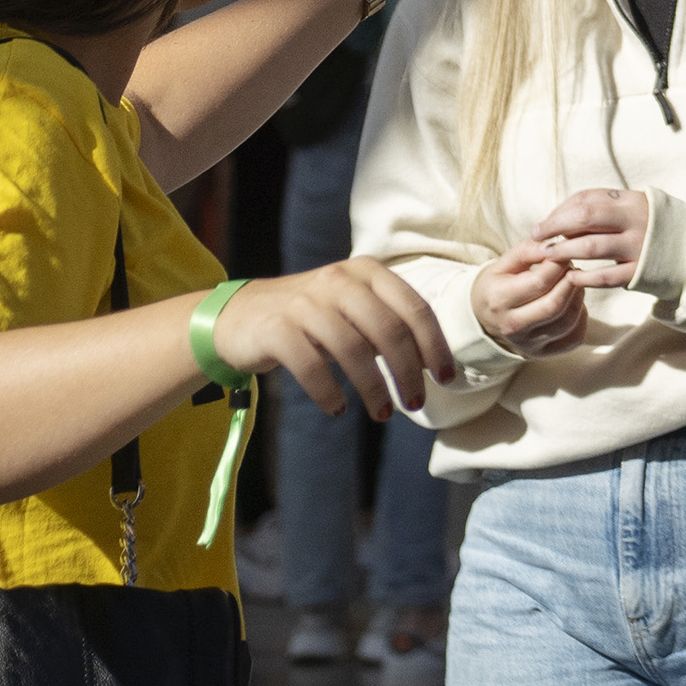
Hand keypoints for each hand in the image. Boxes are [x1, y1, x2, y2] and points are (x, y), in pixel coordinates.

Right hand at [213, 260, 456, 420]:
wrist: (239, 316)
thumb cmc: (309, 318)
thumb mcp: (352, 308)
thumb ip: (387, 324)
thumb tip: (430, 362)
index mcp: (367, 271)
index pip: (414, 309)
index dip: (435, 346)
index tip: (446, 378)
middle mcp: (339, 280)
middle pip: (389, 331)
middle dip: (408, 373)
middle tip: (415, 404)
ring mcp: (306, 302)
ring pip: (354, 350)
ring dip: (374, 388)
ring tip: (381, 414)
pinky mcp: (276, 328)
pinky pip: (311, 366)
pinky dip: (329, 393)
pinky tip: (338, 409)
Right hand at [471, 249, 593, 355]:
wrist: (482, 318)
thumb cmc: (498, 284)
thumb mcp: (505, 262)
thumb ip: (528, 249)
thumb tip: (554, 245)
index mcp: (499, 299)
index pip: (539, 282)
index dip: (559, 263)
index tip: (564, 252)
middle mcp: (511, 326)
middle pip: (555, 305)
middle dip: (571, 281)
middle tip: (572, 267)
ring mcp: (527, 344)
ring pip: (567, 321)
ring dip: (578, 297)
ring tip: (573, 282)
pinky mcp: (541, 353)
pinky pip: (573, 338)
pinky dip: (581, 318)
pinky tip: (573, 303)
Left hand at [513, 187, 651, 291]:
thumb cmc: (647, 223)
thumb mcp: (629, 206)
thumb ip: (598, 206)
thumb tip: (556, 217)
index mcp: (630, 201)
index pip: (586, 201)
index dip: (559, 213)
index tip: (542, 226)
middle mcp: (635, 221)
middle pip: (586, 218)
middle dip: (555, 228)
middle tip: (537, 239)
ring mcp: (638, 247)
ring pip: (591, 248)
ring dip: (564, 252)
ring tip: (547, 257)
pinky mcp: (640, 271)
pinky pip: (605, 277)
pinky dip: (584, 278)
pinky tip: (570, 278)